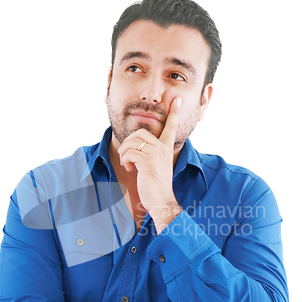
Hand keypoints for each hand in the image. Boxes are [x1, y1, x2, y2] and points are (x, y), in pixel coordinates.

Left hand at [117, 98, 181, 218]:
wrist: (161, 200)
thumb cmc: (155, 186)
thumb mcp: (155, 166)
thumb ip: (150, 155)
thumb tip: (135, 148)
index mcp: (166, 149)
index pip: (171, 127)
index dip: (174, 113)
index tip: (177, 100)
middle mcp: (162, 149)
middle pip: (139, 133)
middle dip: (127, 144)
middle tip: (126, 157)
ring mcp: (156, 154)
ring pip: (132, 142)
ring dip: (124, 153)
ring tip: (127, 164)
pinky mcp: (147, 161)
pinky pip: (129, 153)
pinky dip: (124, 160)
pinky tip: (129, 169)